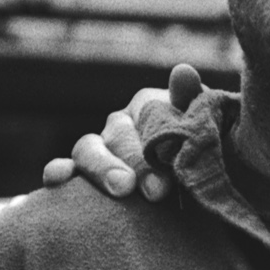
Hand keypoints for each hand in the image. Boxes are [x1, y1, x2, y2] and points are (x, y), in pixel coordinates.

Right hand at [38, 63, 206, 202]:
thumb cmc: (212, 161)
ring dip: (100, 168)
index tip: (169, 176)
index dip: (158, 140)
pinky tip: (57, 180)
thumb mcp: (212, 131)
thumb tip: (183, 72)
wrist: (205, 197)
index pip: (146, 113)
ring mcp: (99, 151)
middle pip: (117, 135)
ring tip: (121, 189)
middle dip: (137, 164)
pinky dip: (56, 172)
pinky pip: (62, 171)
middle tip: (157, 192)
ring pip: (86, 150)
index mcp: (150, 107)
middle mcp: (120, 125)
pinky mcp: (83, 177)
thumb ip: (194, 103)